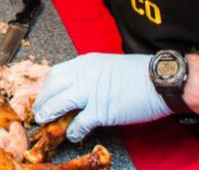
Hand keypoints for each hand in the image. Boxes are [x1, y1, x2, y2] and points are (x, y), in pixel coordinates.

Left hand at [33, 53, 170, 140]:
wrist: (159, 80)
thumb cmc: (140, 74)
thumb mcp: (109, 65)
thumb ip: (91, 74)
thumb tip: (80, 87)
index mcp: (86, 62)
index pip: (56, 73)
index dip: (47, 87)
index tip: (43, 96)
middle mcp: (85, 74)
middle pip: (53, 87)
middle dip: (42, 101)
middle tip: (38, 111)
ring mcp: (91, 92)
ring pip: (60, 103)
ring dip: (49, 114)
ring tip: (44, 122)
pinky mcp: (101, 110)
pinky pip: (79, 122)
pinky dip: (73, 131)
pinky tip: (72, 135)